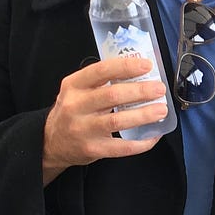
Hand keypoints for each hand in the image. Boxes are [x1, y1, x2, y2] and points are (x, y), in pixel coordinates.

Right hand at [41, 56, 168, 180]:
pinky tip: (154, 135)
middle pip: (112, 95)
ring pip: (117, 121)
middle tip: (159, 89)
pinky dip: (141, 142)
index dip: (125, 67)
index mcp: (74, 85)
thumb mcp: (78, 90)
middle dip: (140, 91)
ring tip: (161, 110)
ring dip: (144, 115)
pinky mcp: (92, 149)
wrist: (53, 142)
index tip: (147, 65)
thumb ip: (101, 81)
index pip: (100, 71)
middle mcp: (75, 106)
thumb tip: (140, 72)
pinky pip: (121, 147)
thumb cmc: (73, 111)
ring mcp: (83, 129)